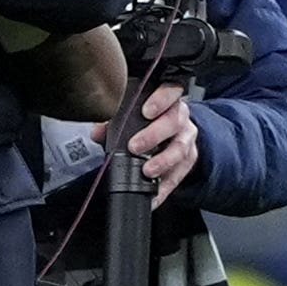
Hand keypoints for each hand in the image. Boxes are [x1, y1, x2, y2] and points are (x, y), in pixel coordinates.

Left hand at [91, 83, 197, 209]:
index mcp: (166, 100)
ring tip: (147, 171)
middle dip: (154, 135)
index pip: (170, 90)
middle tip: (135, 147)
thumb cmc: (149, 122)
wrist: (173, 134)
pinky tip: (154, 195)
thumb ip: (113, 121)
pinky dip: (165, 186)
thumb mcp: (131, 116)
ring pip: (181, 148)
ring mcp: (187, 138)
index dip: (161, 99)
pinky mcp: (189, 160)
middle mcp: (180, 117)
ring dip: (163, 162)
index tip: (146, 111)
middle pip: (174, 122)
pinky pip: (180, 174)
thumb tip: (98, 132)